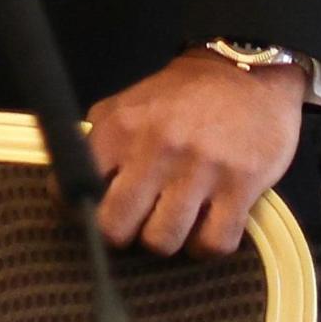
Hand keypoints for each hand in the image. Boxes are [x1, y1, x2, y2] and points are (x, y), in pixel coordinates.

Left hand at [86, 51, 302, 257]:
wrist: (247, 75)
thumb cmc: (181, 97)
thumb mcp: (129, 104)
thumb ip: (98, 140)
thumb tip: (73, 185)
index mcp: (121, 128)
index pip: (77, 188)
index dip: (80, 210)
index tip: (94, 214)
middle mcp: (156, 148)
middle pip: (116, 227)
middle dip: (122, 236)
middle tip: (135, 226)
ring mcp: (200, 169)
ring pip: (162, 242)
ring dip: (166, 241)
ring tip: (173, 225)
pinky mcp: (241, 186)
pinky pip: (213, 244)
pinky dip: (206, 246)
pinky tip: (206, 229)